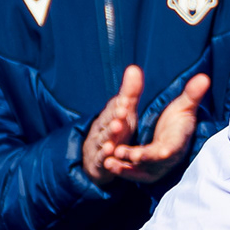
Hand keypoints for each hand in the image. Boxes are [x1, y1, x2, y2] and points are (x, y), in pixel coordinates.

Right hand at [81, 65, 143, 186]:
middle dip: (114, 119)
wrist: (95, 155)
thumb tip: (134, 68)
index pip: (114, 108)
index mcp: (111, 116)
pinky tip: (109, 154)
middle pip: (107, 123)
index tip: (126, 101)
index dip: (119, 105)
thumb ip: (130, 93)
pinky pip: (102, 159)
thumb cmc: (116, 130)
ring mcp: (99, 145)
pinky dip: (105, 156)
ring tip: (114, 135)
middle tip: (121, 114)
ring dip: (109, 137)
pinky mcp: (100, 161)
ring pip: (104, 140)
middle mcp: (103, 128)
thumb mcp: (125, 113)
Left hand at [82, 66, 210, 187]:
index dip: (163, 151)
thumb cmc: (178, 122)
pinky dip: (121, 171)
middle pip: (154, 161)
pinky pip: (133, 174)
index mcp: (178, 142)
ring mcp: (157, 168)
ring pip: (142, 171)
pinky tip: (107, 163)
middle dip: (139, 158)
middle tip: (121, 152)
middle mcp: (168, 158)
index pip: (173, 149)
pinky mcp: (146, 172)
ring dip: (125, 168)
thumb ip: (192, 94)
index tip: (156, 152)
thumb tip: (204, 78)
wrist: (174, 139)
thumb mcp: (184, 107)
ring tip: (109, 162)